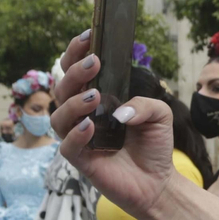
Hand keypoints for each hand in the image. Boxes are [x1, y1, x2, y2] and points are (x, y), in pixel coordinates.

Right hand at [52, 30, 177, 219]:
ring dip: (74, 102)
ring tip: (95, 95)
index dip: (76, 53)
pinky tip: (90, 125)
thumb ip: (144, 104)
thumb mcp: (159, 115)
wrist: (158, 182)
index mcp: (97, 99)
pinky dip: (76, 134)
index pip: (77, 72)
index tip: (87, 37)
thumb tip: (120, 111)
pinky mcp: (82, 160)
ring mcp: (80, 137)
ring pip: (59, 116)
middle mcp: (83, 115)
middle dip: (74, 71)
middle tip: (93, 61)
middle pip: (62, 88)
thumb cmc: (154, 145)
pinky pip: (67, 146)